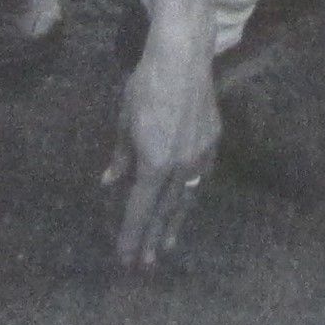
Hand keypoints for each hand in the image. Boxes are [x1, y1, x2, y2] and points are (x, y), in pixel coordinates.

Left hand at [105, 31, 220, 268]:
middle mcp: (180, 167)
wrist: (183, 58)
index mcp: (155, 164)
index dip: (131, 235)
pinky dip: (190, 193)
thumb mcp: (124, 121)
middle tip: (145, 265)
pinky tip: (186, 202)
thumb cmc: (146, 86)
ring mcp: (200, 156)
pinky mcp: (213, 143)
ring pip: (186, 199)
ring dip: (174, 223)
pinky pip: (200, 176)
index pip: (139, 210)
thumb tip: (111, 181)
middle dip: (152, 239)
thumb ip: (121, 156)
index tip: (125, 259)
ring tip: (167, 246)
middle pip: (164, 212)